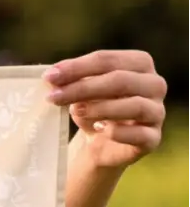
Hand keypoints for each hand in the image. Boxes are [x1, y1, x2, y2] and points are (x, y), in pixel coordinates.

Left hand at [45, 50, 166, 169]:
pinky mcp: (153, 138)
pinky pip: (139, 134)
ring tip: (75, 112)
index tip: (49, 77)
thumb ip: (71, 82)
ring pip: (134, 105)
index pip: (108, 60)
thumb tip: (51, 77)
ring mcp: (157, 112)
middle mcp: (155, 84)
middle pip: (120, 80)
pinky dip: (118, 133)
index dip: (78, 67)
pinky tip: (99, 131)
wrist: (101, 147)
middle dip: (83, 88)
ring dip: (101, 108)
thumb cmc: (92, 112)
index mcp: (139, 64)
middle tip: (54, 97)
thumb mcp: (80, 94)